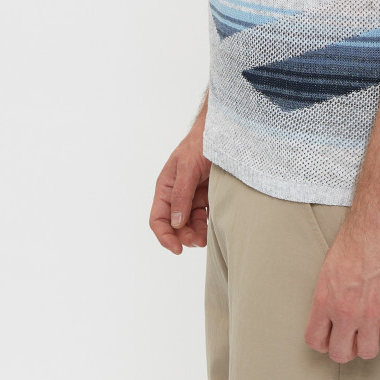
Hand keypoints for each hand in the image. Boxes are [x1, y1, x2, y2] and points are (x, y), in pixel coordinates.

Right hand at [149, 134, 210, 254]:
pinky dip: (207, 225)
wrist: (222, 131)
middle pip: (175, 225)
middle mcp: (177, 194)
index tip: (177, 248)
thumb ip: (181, 194)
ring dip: (196, 233)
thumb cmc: (200, 143)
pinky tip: (213, 228)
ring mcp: (193, 195)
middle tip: (198, 242)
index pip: (158, 218)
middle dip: (183, 237)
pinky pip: (204, 215)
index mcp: (165, 187)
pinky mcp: (207, 195)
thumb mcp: (188, 167)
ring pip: (190, 223)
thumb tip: (176, 222)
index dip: (164, 236)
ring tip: (206, 238)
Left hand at [303, 215, 379, 362]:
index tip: (332, 335)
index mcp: (324, 299)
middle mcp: (346, 311)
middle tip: (354, 335)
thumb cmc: (356, 236)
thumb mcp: (330, 266)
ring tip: (373, 325)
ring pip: (368, 351)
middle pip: (341, 353)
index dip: (324, 341)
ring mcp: (372, 313)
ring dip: (370, 341)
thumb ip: (330, 295)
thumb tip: (333, 314)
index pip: (316, 340)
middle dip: (347, 346)